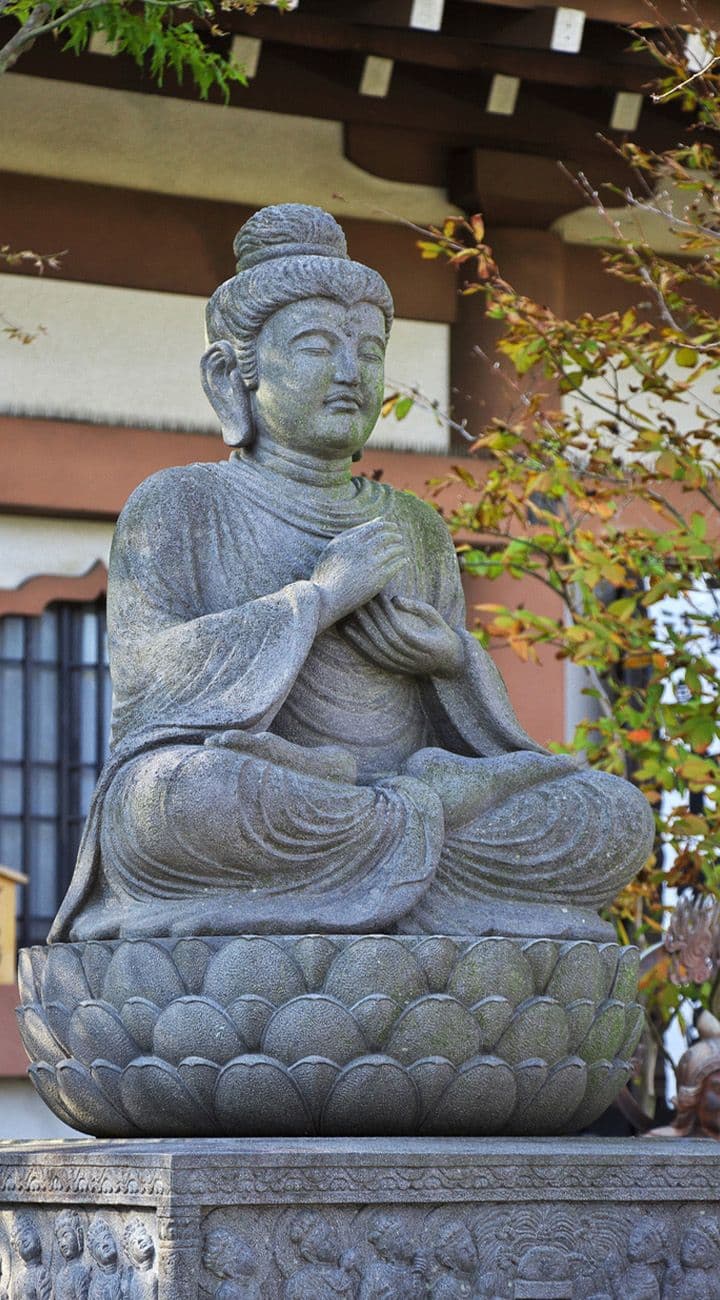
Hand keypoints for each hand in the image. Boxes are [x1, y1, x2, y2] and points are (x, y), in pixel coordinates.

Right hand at [311, 518, 406, 628]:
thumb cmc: (327, 573)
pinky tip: (403, 561)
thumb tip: (377, 520)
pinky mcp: (378, 579)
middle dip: (395, 535)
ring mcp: (372, 565)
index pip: (375, 527)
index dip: (386, 526)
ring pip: (394, 551)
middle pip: (386, 537)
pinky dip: (402, 561)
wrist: (325, 598)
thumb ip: (353, 532)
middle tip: (399, 537)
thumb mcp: (333, 548)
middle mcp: (362, 550)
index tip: (392, 528)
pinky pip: (396, 566)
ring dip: (400, 548)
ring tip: (402, 549)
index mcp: (350, 540)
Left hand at [340, 593, 463, 678]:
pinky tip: (348, 633)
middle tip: (360, 602)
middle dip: (372, 621)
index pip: (402, 631)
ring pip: (378, 651)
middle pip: (387, 640)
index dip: (389, 615)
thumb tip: (394, 598)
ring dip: (362, 633)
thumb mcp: (435, 617)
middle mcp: (413, 659)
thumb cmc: (441, 633)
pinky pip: (373, 659)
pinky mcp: (394, 669)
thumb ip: (418, 607)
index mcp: (426, 646)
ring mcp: (403, 666)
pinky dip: (359, 646)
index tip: (379, 597)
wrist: (447, 663)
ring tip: (350, 615)